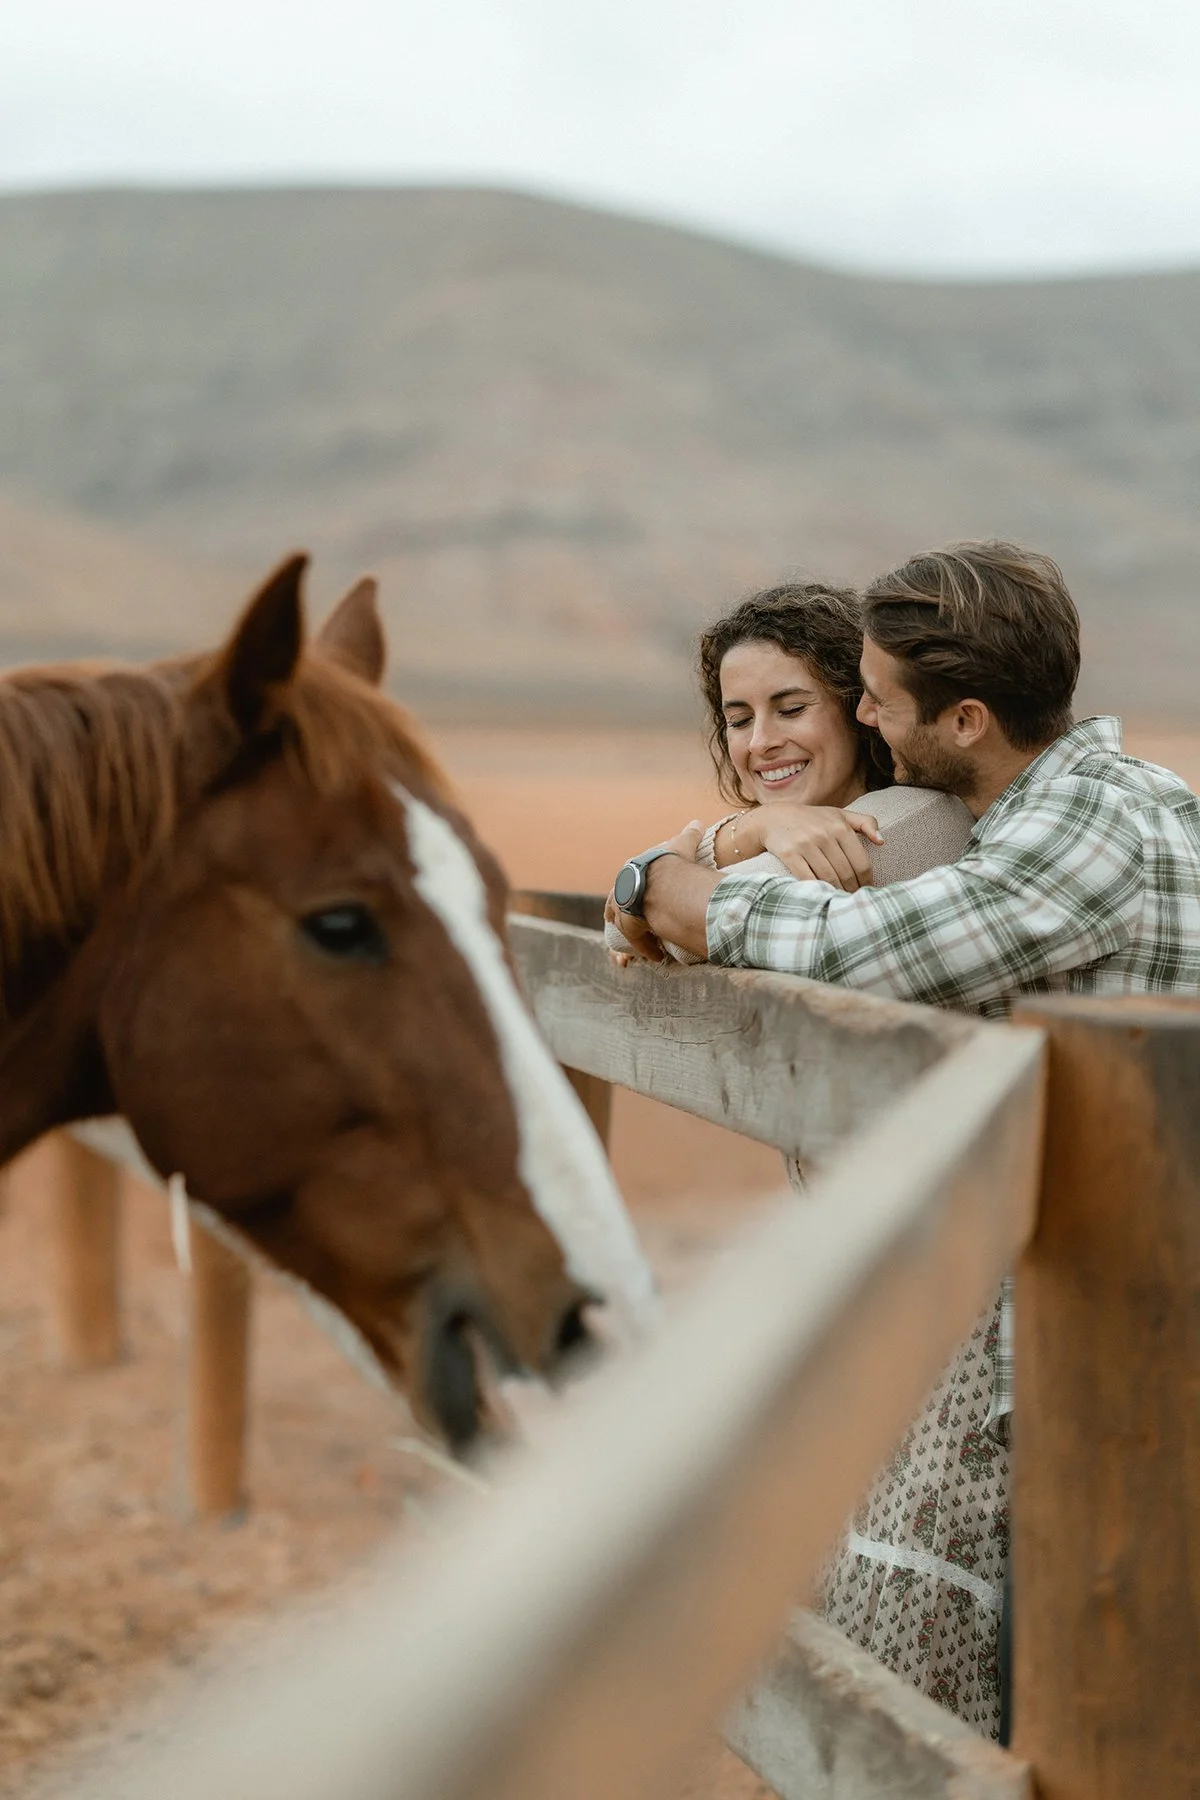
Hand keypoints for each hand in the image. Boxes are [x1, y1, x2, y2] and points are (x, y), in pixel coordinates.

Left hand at [604, 821, 705, 963]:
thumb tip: (697, 823)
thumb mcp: (682, 845)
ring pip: (622, 926)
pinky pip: (634, 940)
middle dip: (617, 916)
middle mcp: (622, 889)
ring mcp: (624, 907)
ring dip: (634, 938)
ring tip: (646, 947)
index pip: (624, 885)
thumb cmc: (675, 860)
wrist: (668, 876)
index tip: (629, 903)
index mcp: (631, 871)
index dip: (626, 895)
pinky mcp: (630, 923)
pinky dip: (644, 948)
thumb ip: (689, 836)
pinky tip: (655, 956)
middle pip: (614, 907)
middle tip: (622, 926)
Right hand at [757, 804, 881, 889]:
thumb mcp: (839, 814)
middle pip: (846, 873)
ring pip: (829, 878)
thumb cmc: (812, 819)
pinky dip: (817, 890)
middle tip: (853, 899)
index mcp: (840, 826)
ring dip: (837, 892)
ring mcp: (806, 844)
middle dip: (852, 890)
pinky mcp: (789, 853)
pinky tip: (822, 896)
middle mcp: (824, 834)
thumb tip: (882, 841)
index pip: (861, 862)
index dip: (866, 881)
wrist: (773, 818)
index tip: (867, 890)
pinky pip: (807, 878)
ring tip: (841, 900)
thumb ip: (865, 822)